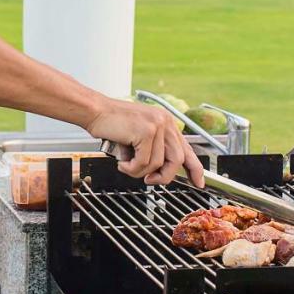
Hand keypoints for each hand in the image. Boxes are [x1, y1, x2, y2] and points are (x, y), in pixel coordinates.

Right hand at [85, 99, 205, 186]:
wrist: (95, 111)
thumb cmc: (112, 124)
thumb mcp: (138, 136)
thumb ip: (153, 150)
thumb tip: (159, 173)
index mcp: (166, 122)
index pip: (187, 149)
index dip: (195, 168)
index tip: (198, 182)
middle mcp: (165, 122)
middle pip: (177, 160)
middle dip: (164, 176)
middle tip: (150, 181)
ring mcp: (157, 125)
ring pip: (158, 163)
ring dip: (140, 171)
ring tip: (127, 165)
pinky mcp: (146, 131)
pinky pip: (144, 162)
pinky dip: (131, 168)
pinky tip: (122, 162)